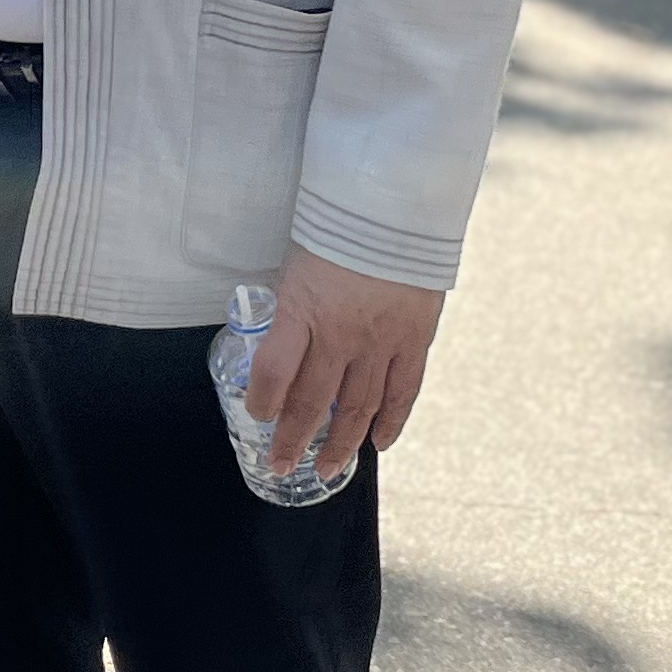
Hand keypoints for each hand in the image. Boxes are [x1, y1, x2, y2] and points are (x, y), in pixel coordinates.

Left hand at [248, 247, 445, 473]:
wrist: (396, 202)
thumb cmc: (338, 225)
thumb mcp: (297, 262)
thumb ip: (290, 303)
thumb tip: (276, 335)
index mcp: (302, 309)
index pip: (274, 373)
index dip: (262, 402)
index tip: (257, 415)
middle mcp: (340, 333)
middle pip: (312, 402)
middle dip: (294, 439)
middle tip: (282, 464)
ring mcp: (380, 340)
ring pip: (358, 406)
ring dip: (340, 443)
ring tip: (327, 468)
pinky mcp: (414, 338)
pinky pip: (403, 391)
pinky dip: (392, 421)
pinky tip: (379, 444)